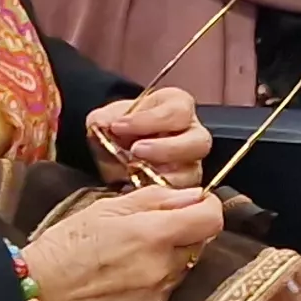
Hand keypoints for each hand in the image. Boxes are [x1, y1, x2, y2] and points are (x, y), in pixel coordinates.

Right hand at [17, 184, 226, 300]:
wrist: (37, 294)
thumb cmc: (65, 245)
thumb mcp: (105, 208)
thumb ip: (155, 199)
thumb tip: (195, 195)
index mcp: (154, 235)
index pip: (212, 218)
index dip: (206, 206)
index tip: (192, 204)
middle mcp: (164, 268)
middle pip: (198, 244)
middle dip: (182, 233)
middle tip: (149, 230)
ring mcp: (159, 297)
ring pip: (182, 269)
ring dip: (168, 259)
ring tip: (130, 256)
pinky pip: (166, 292)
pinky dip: (154, 283)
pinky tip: (124, 279)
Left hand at [87, 89, 209, 188]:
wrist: (113, 151)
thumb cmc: (120, 130)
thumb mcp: (108, 118)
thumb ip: (104, 119)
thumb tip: (102, 124)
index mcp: (178, 107)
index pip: (177, 111)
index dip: (148, 120)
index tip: (119, 126)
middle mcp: (193, 134)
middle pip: (198, 142)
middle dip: (165, 148)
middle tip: (136, 151)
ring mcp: (191, 163)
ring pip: (193, 172)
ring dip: (163, 175)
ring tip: (135, 174)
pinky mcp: (184, 187)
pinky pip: (180, 194)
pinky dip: (158, 193)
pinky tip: (136, 189)